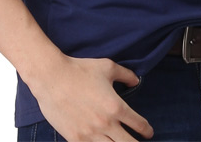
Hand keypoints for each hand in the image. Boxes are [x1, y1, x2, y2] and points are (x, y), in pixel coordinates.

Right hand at [28, 54, 153, 141]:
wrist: (52, 77)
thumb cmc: (80, 70)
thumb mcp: (107, 66)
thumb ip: (126, 74)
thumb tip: (136, 81)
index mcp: (115, 106)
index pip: (138, 124)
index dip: (147, 130)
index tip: (148, 132)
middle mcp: (105, 124)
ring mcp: (90, 134)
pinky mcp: (75, 139)